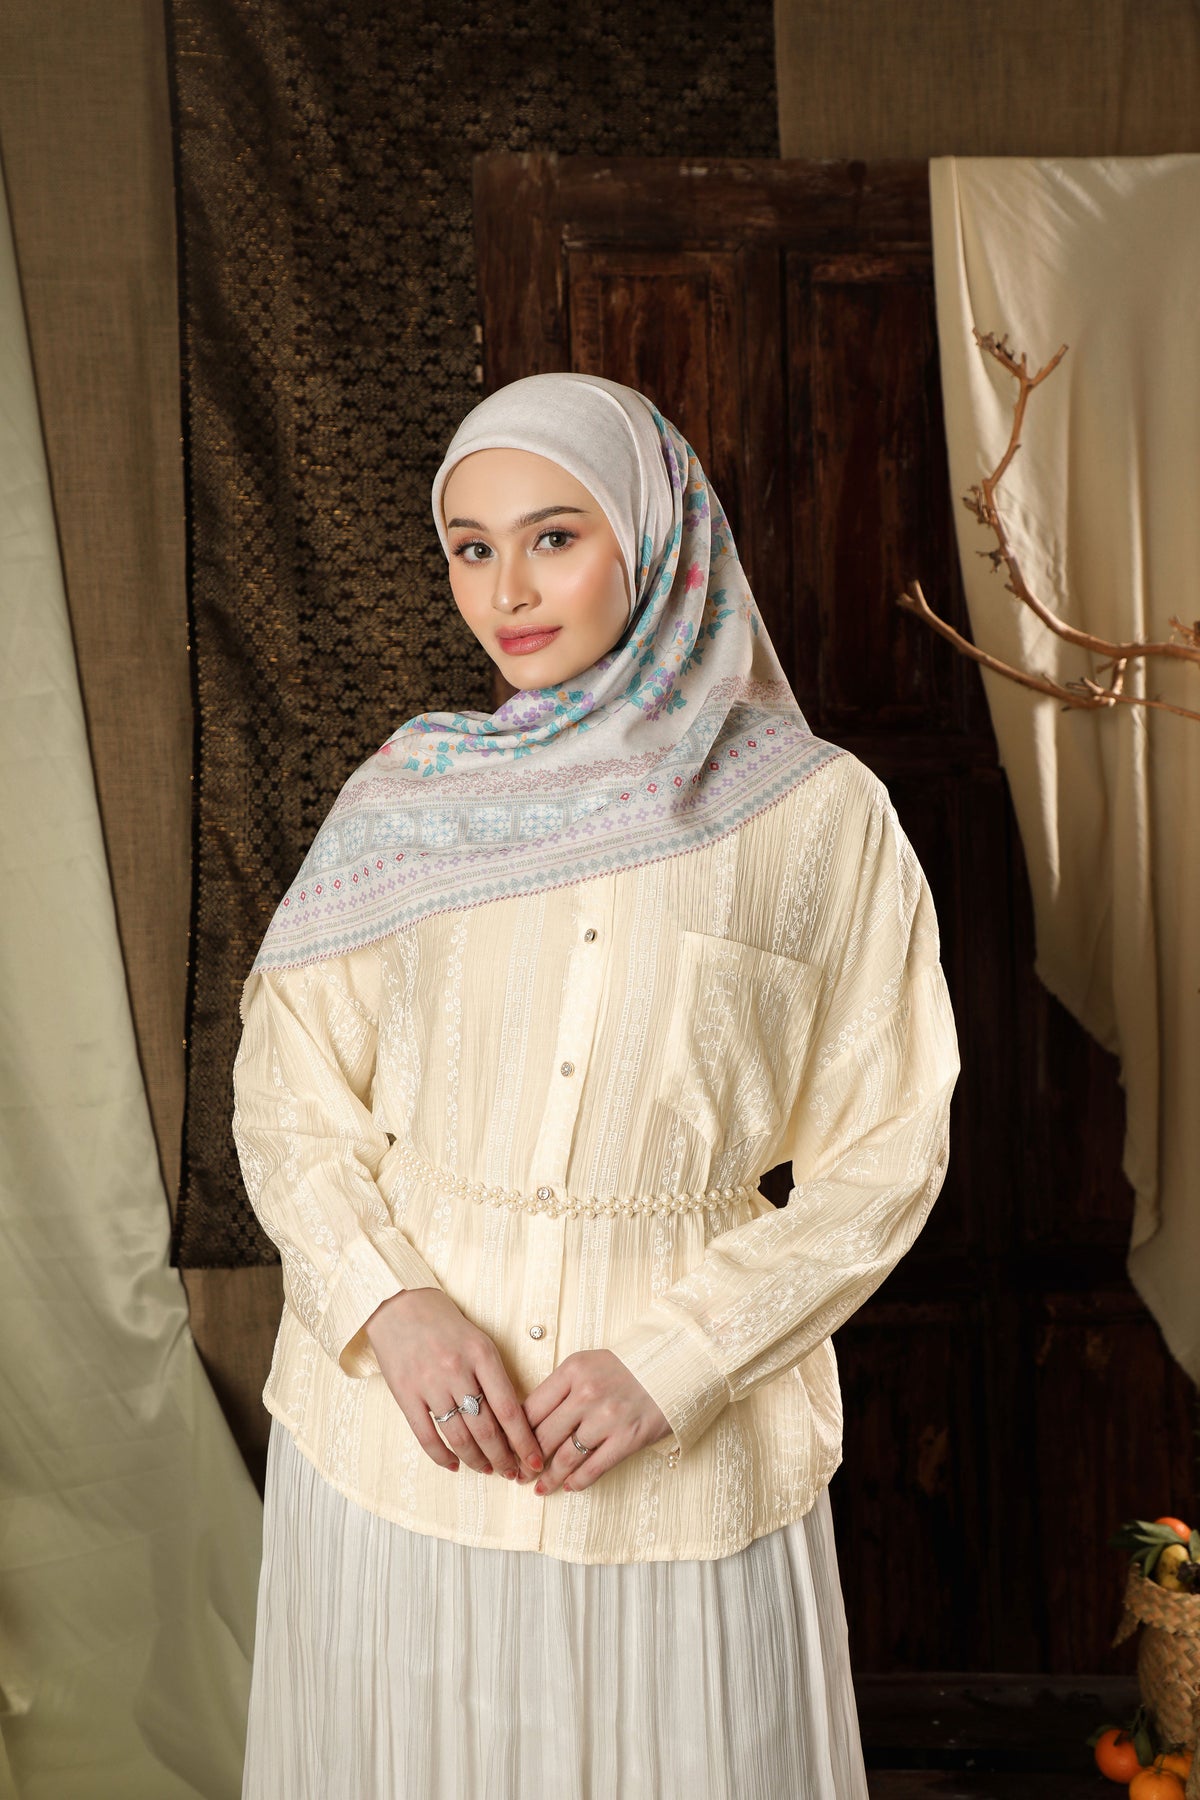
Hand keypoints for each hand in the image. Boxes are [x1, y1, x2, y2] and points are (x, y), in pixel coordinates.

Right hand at [364, 1288, 544, 1482]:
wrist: (401, 1306)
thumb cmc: (447, 1326)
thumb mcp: (480, 1343)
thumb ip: (495, 1377)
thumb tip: (513, 1421)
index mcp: (482, 1355)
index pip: (509, 1409)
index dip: (523, 1441)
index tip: (535, 1460)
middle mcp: (456, 1370)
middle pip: (486, 1429)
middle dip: (503, 1458)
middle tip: (513, 1473)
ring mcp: (429, 1384)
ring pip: (459, 1437)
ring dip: (477, 1460)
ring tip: (488, 1469)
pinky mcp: (405, 1394)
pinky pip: (426, 1436)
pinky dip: (442, 1457)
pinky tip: (455, 1465)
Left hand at [521, 1349, 672, 1495]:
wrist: (675, 1364)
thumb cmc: (627, 1364)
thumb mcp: (588, 1363)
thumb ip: (561, 1387)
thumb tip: (530, 1420)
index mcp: (572, 1370)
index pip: (531, 1408)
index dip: (515, 1434)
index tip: (508, 1448)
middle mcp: (586, 1393)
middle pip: (544, 1435)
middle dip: (527, 1460)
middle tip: (517, 1475)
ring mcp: (608, 1417)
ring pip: (566, 1457)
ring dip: (548, 1478)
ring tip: (539, 1488)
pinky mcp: (628, 1438)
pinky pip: (594, 1468)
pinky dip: (578, 1482)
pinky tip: (569, 1487)